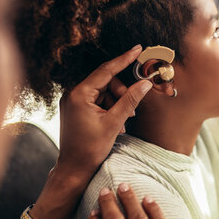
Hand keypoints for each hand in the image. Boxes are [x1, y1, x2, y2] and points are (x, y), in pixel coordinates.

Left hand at [56, 45, 152, 178]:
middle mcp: (73, 93)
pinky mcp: (77, 108)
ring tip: (122, 121)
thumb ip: (130, 100)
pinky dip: (110, 108)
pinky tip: (115, 123)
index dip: (124, 59)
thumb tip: (145, 84)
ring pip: (104, 91)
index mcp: (79, 94)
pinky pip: (98, 99)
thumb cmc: (89, 149)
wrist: (74, 169)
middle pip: (107, 81)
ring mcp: (74, 101)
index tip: (138, 49)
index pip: (106, 70)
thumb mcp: (114, 123)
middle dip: (122, 93)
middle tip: (131, 110)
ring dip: (117, 102)